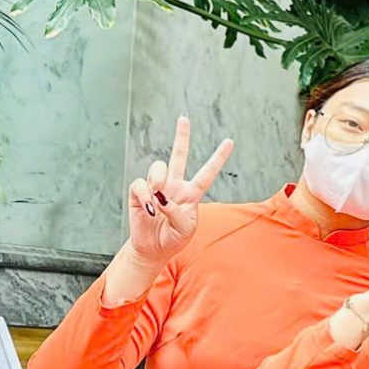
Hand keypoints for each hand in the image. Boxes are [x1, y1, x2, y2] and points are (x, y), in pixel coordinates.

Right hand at [123, 117, 232, 267]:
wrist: (154, 249)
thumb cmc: (174, 238)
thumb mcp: (186, 228)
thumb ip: (178, 212)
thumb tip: (161, 196)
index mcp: (192, 193)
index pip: (208, 172)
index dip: (218, 158)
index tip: (230, 141)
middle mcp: (175, 185)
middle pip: (179, 156)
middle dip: (182, 137)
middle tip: (184, 118)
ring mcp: (157, 187)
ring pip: (158, 167)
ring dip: (158, 181)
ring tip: (158, 200)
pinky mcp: (139, 193)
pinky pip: (140, 184)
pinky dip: (145, 195)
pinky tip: (149, 208)